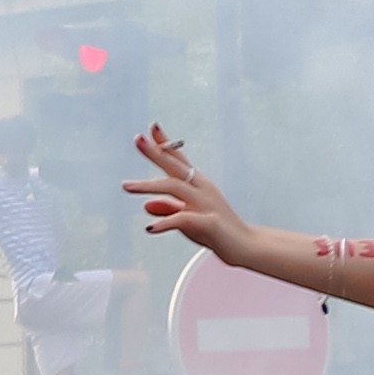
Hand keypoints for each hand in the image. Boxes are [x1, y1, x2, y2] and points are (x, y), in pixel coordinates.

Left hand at [124, 124, 252, 256]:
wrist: (246, 246)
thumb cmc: (218, 231)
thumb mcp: (188, 219)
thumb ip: (169, 209)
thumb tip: (146, 204)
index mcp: (199, 185)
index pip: (179, 160)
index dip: (166, 143)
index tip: (152, 127)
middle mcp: (202, 189)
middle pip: (175, 167)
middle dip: (155, 152)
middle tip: (138, 139)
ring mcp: (206, 204)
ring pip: (174, 187)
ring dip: (148, 186)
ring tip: (127, 186)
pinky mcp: (209, 223)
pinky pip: (182, 219)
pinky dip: (164, 223)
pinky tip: (149, 228)